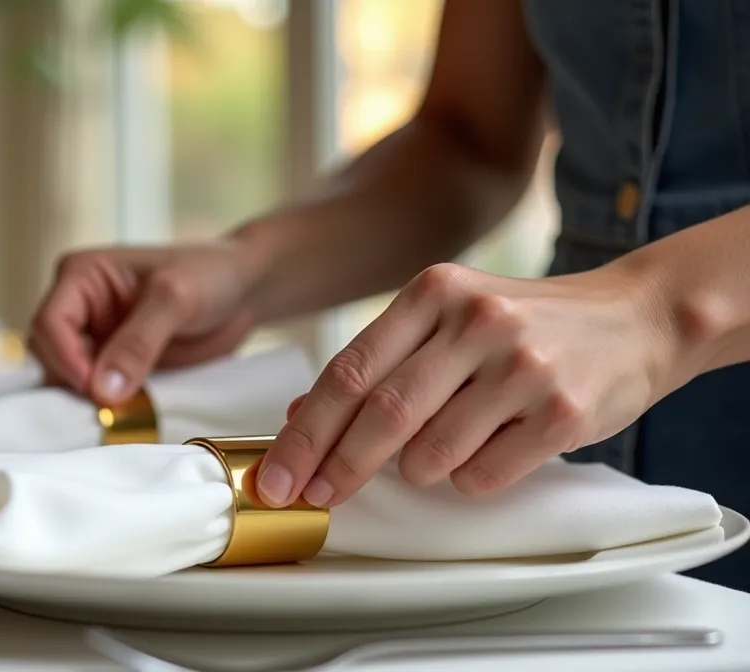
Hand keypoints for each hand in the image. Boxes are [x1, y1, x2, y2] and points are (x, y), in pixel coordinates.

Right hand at [28, 242, 257, 404]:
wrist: (244, 290)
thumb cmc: (210, 273)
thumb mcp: (176, 299)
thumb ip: (138, 342)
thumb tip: (103, 389)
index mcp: (81, 275)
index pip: (50, 323)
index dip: (67, 359)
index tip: (95, 389)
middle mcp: (79, 306)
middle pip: (50, 353)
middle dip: (74, 381)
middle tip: (107, 407)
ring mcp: (95, 337)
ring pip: (68, 377)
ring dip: (88, 397)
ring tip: (119, 412)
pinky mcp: (114, 363)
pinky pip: (96, 390)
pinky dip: (106, 405)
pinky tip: (128, 412)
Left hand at [260, 262, 676, 507]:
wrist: (637, 317)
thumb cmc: (524, 326)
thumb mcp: (446, 319)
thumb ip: (379, 361)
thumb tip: (301, 416)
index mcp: (434, 292)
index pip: (349, 371)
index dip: (306, 432)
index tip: (277, 475)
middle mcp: (476, 321)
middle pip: (382, 413)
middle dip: (338, 467)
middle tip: (315, 497)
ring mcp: (523, 364)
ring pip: (430, 453)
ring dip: (416, 472)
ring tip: (434, 455)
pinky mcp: (563, 410)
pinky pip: (483, 475)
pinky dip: (468, 480)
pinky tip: (487, 453)